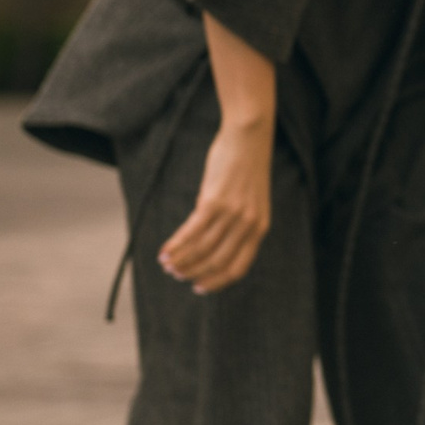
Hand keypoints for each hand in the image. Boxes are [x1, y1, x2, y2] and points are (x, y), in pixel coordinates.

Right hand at [159, 118, 272, 293]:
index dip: (218, 281)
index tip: (200, 288)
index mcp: (260, 227)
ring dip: (181, 261)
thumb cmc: (246, 167)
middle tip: (177, 275)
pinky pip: (192, 232)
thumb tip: (214, 242)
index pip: (238, 267)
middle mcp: (248, 225)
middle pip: (218, 262)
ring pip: (202, 249)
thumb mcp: (250, 200)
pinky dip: (176, 245)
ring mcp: (232, 214)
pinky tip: (164, 251)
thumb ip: (239, 222)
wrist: (249, 136)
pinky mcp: (214, 201)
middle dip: (194, 273)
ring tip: (167, 265)